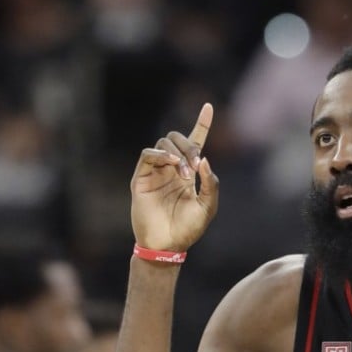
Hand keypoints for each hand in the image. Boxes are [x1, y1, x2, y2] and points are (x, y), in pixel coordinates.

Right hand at [130, 103, 218, 251]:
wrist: (168, 245)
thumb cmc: (188, 229)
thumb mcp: (208, 206)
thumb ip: (211, 183)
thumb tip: (204, 159)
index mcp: (188, 172)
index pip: (195, 142)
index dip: (201, 124)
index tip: (208, 106)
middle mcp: (171, 168)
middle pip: (177, 138)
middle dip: (189, 145)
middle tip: (196, 165)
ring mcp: (155, 172)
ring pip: (163, 144)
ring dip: (177, 154)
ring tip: (185, 174)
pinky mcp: (141, 178)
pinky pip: (147, 155)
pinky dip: (160, 155)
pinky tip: (171, 164)